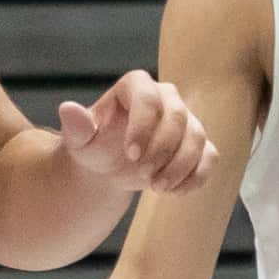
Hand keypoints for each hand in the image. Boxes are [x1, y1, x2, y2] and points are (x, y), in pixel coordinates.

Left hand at [57, 69, 213, 194]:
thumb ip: (76, 126)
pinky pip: (210, 156)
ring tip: (156, 188)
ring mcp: (186, 120)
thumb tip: (68, 109)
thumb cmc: (93, 148)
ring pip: (197, 137)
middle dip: (163, 150)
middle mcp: (166, 97)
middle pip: (178, 116)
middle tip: (144, 176)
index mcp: (135, 86)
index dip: (144, 125)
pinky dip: (195, 177)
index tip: (131, 154)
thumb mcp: (79, 140)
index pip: (148, 96)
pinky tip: (174, 191)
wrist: (107, 167)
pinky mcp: (199, 144)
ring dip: (179, 167)